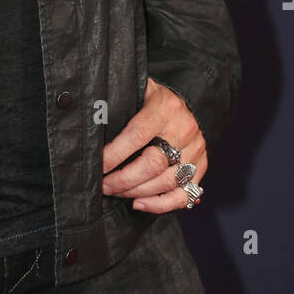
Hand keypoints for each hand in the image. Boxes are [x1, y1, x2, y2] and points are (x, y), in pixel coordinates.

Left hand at [101, 78, 205, 212]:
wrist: (190, 99)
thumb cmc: (155, 97)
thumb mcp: (139, 89)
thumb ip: (121, 101)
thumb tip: (92, 119)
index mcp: (165, 107)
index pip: (137, 135)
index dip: (115, 154)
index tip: (98, 166)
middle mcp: (183, 128)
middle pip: (153, 164)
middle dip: (124, 180)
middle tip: (104, 186)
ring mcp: (196, 149)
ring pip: (167, 182)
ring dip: (137, 193)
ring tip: (116, 192)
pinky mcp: (201, 165)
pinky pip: (184, 194)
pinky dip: (161, 205)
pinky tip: (140, 204)